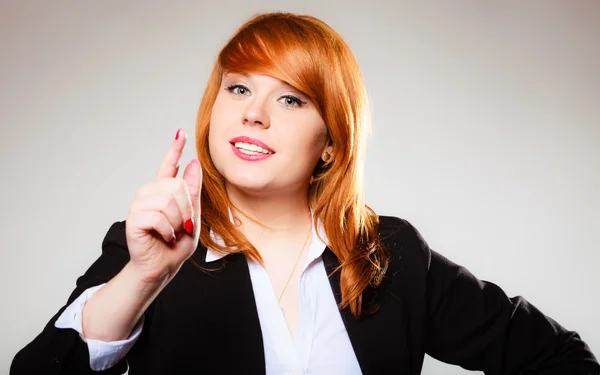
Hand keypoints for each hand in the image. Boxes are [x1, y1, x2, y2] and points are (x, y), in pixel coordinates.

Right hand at [125, 128, 201, 284]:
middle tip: (182, 226)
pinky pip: (159, 217)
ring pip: (169, 201)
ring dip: (177, 222)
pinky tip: (163, 237)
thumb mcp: (192, 216)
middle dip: (187, 209)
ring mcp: (139, 205)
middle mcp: (149, 194)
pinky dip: (168, 231)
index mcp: (164, 192)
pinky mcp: (133, 218)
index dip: (175, 148)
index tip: (181, 133)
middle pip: (177, 187)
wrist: (162, 267)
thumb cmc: (176, 245)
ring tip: (172, 232)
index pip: (168, 165)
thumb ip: (193, 192)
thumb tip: (193, 163)